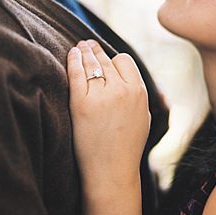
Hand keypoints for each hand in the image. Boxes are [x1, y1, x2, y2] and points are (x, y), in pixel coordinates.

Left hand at [67, 40, 150, 192]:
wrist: (112, 171)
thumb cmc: (127, 147)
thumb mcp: (144, 117)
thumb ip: (140, 96)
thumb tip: (133, 81)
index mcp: (140, 92)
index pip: (125, 61)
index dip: (114, 59)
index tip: (106, 58)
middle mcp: (122, 90)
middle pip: (107, 59)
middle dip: (97, 50)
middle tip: (87, 44)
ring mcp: (102, 96)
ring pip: (92, 63)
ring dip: (85, 52)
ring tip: (79, 47)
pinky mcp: (82, 103)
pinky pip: (76, 74)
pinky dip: (73, 60)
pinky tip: (71, 55)